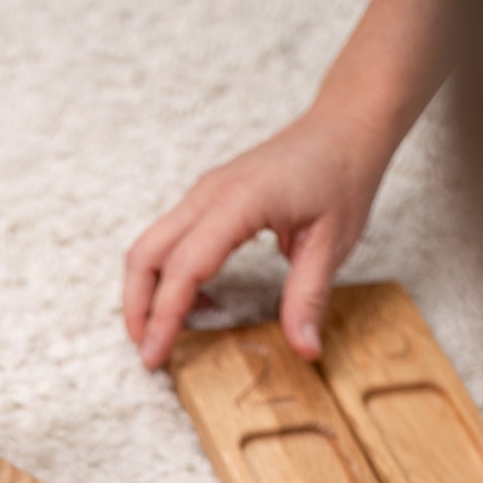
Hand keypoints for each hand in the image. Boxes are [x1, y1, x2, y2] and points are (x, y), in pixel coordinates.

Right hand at [123, 103, 391, 369]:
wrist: (345, 126)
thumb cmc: (341, 175)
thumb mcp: (333, 243)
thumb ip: (309, 298)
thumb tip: (305, 350)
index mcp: (238, 202)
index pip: (184, 267)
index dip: (164, 316)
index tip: (155, 356)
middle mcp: (209, 194)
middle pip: (146, 254)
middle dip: (137, 308)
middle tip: (148, 353)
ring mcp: (204, 193)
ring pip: (151, 245)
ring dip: (146, 292)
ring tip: (164, 334)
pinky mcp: (208, 197)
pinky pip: (171, 238)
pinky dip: (168, 275)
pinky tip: (196, 303)